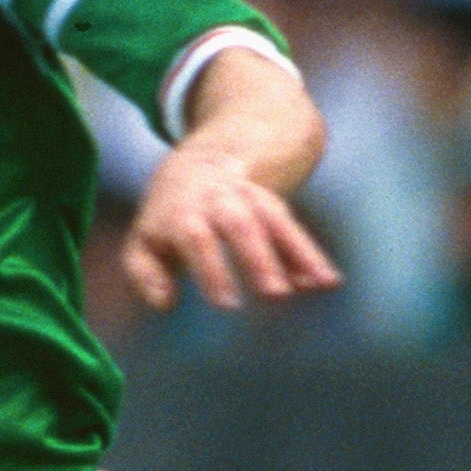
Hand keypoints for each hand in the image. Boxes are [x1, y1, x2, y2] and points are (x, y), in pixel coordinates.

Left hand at [117, 144, 340, 311]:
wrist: (197, 165)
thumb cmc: (167, 218)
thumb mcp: (142, 241)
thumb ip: (145, 274)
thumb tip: (165, 303)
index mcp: (182, 211)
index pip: (196, 238)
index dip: (212, 269)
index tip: (228, 305)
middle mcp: (218, 201)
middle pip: (241, 225)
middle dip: (260, 259)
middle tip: (276, 296)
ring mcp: (249, 199)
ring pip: (275, 221)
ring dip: (299, 253)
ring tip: (321, 285)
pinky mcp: (272, 205)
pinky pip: (293, 227)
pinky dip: (310, 253)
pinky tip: (328, 281)